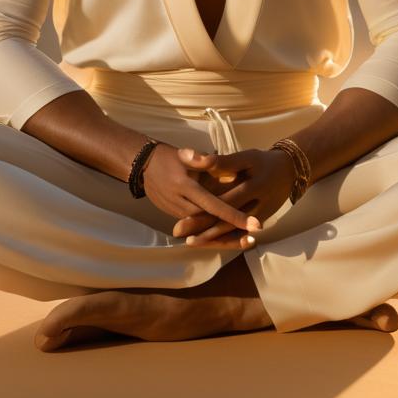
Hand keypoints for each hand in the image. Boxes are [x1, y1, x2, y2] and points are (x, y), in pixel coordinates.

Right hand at [140, 142, 262, 243]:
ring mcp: (175, 212)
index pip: (213, 204)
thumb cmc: (169, 157)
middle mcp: (180, 202)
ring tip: (248, 240)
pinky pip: (196, 228)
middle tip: (255, 235)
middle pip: (209, 223)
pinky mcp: (175, 216)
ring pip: (202, 229)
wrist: (142, 165)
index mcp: (185, 185)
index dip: (233, 215)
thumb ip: (208, 163)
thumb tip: (231, 170)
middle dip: (231, 231)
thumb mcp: (188, 156)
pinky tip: (230, 237)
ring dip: (224, 236)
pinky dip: (212, 234)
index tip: (253, 224)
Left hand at [171, 147, 297, 248]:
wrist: (290, 172)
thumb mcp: (245, 158)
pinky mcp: (260, 223)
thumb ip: (218, 161)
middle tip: (178, 232)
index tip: (180, 219)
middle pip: (227, 222)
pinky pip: (240, 236)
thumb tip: (187, 155)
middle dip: (202, 229)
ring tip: (189, 241)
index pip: (225, 202)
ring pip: (233, 232)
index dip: (203, 211)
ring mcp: (261, 218)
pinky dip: (225, 241)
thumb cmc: (262, 162)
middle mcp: (259, 206)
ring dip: (211, 238)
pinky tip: (208, 244)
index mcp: (255, 186)